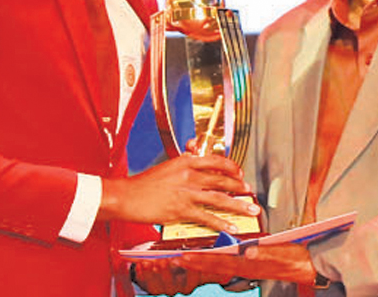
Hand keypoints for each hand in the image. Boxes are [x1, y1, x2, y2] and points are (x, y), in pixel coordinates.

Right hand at [98, 153, 258, 233]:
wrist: (127, 196)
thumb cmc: (145, 183)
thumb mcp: (167, 165)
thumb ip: (183, 159)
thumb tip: (194, 149)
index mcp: (185, 161)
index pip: (215, 161)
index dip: (231, 167)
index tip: (239, 173)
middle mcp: (189, 175)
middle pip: (222, 179)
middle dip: (239, 186)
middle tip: (249, 192)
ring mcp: (186, 193)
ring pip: (219, 198)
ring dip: (238, 205)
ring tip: (250, 209)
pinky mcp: (181, 210)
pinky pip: (207, 217)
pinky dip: (221, 223)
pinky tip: (231, 227)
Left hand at [133, 258, 230, 295]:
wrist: (176, 270)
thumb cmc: (192, 263)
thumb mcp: (204, 262)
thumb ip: (212, 262)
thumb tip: (228, 261)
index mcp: (192, 282)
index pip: (193, 279)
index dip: (189, 270)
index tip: (185, 258)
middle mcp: (179, 288)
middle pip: (173, 285)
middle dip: (167, 273)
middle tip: (164, 261)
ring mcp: (166, 289)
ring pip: (158, 286)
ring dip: (153, 274)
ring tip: (149, 262)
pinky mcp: (153, 287)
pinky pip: (145, 283)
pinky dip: (141, 274)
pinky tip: (139, 265)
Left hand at [178, 243, 316, 285]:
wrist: (308, 267)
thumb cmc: (296, 258)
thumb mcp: (283, 253)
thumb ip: (266, 253)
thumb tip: (250, 251)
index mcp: (249, 263)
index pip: (219, 261)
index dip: (200, 259)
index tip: (183, 256)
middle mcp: (245, 267)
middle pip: (214, 266)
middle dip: (194, 264)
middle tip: (175, 260)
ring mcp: (248, 267)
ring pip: (220, 267)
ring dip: (202, 264)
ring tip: (185, 260)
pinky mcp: (252, 265)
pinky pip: (229, 265)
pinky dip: (216, 262)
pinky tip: (210, 260)